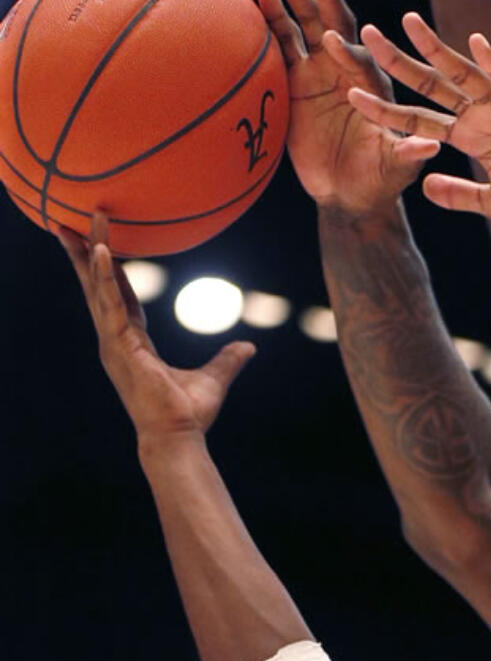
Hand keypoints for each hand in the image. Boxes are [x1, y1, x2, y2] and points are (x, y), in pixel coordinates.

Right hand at [59, 212, 253, 443]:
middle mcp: (116, 340)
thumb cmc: (188, 416)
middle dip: (85, 255)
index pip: (120, 299)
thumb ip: (228, 360)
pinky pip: (111, 304)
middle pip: (98, 288)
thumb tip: (249, 347)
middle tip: (71, 222)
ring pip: (97, 289)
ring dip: (90, 254)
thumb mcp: (213, 379)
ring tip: (80, 223)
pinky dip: (107, 277)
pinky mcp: (120, 346)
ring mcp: (114, 342)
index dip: (113, 272)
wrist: (178, 438)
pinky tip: (104, 251)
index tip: (106, 245)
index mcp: (133, 344)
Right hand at [257, 0, 438, 213]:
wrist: (349, 194)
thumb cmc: (379, 180)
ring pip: (306, 23)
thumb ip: (408, 155)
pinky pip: (283, 41)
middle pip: (337, 24)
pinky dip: (271, 17)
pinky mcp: (297, 78)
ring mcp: (320, 70)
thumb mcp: (396, 168)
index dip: (349, 54)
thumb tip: (431, 148)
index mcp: (373, 86)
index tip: (334, 45)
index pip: (361, 62)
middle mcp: (347, 70)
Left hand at [347, 15, 490, 222]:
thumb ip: (462, 196)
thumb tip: (424, 187)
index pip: (420, 121)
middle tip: (363, 35)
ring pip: (465, 72)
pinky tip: (475, 44)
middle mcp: (484, 114)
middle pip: (432, 84)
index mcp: (472, 138)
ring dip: (437, 49)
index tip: (352, 95)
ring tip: (407, 22)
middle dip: (397, 63)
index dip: (387, 110)